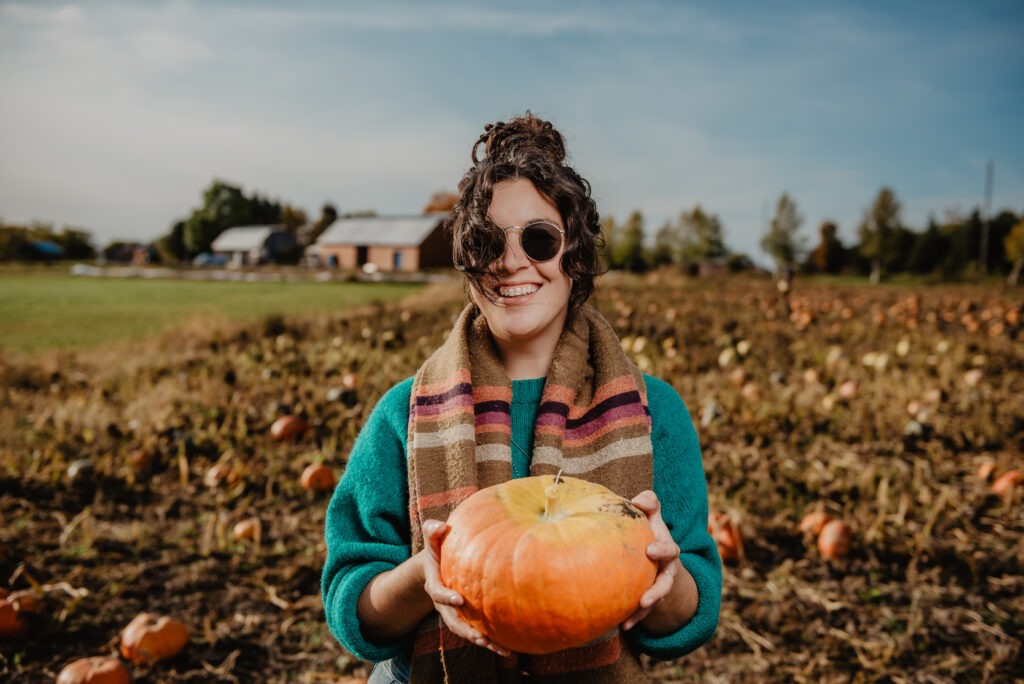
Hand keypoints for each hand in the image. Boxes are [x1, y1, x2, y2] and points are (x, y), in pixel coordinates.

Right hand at [420, 519, 510, 656]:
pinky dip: (492, 642)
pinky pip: (479, 631)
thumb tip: (442, 527)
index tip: (459, 599)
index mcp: (436, 586)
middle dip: (466, 631)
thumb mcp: (433, 538)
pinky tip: (510, 649)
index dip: (446, 598)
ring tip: (500, 649)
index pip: (438, 594)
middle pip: (453, 622)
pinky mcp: (470, 616)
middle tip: (480, 638)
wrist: (438, 563)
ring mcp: (457, 613)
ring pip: (467, 632)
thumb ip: (433, 530)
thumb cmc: (439, 548)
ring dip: (483, 642)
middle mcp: (445, 604)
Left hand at [621, 490, 681, 630]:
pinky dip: (635, 619)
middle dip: (658, 589)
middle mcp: (667, 570)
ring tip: (635, 613)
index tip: (649, 549)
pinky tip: (622, 627)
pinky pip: (643, 612)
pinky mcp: (649, 600)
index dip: (662, 549)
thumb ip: (649, 504)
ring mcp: (659, 586)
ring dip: (647, 607)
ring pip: (657, 599)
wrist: (655, 557)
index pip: (669, 549)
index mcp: (666, 549)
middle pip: (667, 581)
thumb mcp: (652, 517)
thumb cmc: (649, 532)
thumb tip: (636, 500)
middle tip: (645, 596)